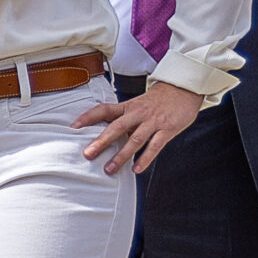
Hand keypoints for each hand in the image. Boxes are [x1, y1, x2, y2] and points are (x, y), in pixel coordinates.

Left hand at [74, 81, 200, 174]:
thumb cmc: (157, 101)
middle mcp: (138, 113)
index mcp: (128, 106)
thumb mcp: (137, 105)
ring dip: (121, 155)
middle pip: (116, 127)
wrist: (183, 88)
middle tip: (87, 154)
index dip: (88, 117)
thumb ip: (124, 119)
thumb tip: (105, 137)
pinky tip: (136, 169)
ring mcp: (153, 121)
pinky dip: (145, 158)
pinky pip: (155, 146)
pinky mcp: (168, 129)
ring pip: (135, 140)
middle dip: (101, 141)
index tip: (74, 127)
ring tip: (109, 169)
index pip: (104, 109)